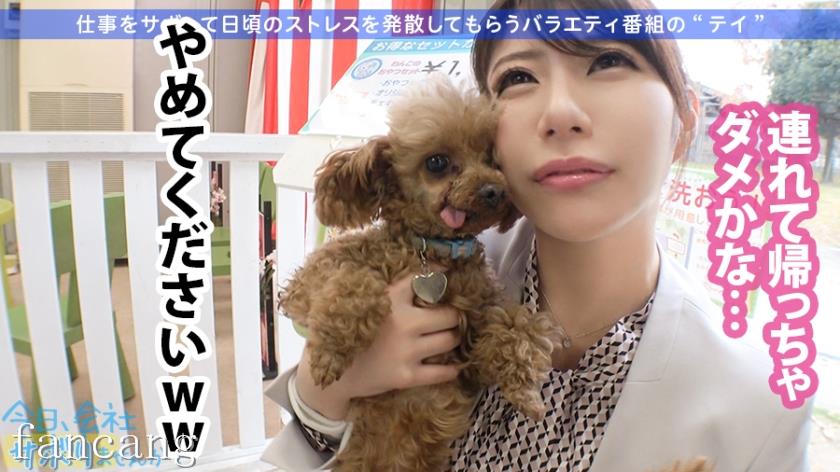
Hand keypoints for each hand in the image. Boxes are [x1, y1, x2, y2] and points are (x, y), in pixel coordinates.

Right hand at [295, 266, 461, 419]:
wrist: (332, 372)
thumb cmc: (352, 332)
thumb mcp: (366, 302)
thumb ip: (393, 289)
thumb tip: (426, 270)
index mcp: (390, 299)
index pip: (424, 279)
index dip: (441, 272)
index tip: (451, 268)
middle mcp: (403, 322)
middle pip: (449, 315)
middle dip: (454, 315)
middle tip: (453, 317)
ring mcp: (406, 350)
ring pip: (449, 340)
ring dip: (453, 338)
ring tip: (450, 338)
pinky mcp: (406, 376)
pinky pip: (440, 372)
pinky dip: (451, 369)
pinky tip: (454, 366)